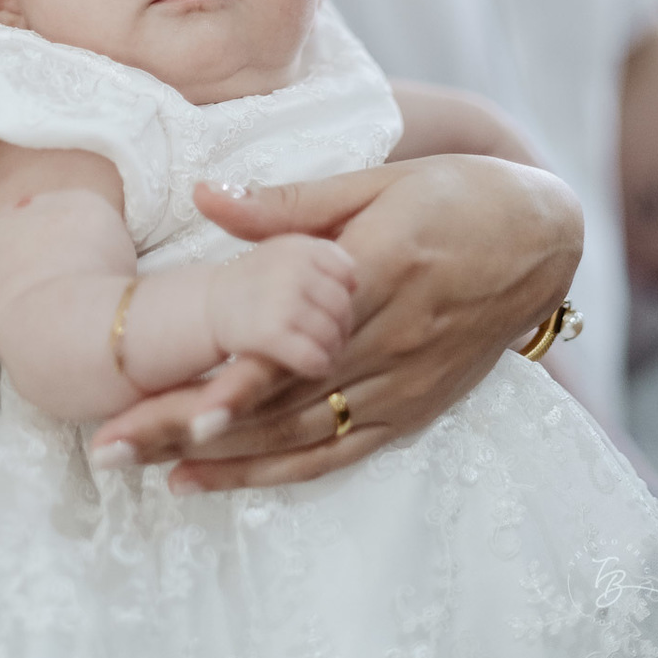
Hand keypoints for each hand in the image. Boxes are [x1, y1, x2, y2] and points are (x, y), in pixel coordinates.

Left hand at [90, 155, 582, 489]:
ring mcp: (402, 385)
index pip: (298, 344)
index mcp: (379, 276)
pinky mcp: (411, 409)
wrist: (541, 236)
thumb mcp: (374, 180)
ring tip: (143, 465)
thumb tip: (204, 194)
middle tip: (116, 444)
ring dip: (221, 458)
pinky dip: (275, 471)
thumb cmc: (454, 194)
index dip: (239, 382)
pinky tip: (214, 477)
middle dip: (193, 426)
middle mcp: (389, 344)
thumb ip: (287, 202)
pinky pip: (337, 452)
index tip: (177, 407)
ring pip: (301, 436)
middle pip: (281, 401)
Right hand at [207, 234, 356, 379]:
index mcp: (298, 245)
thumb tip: (353, 280)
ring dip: (331, 349)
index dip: (346, 293)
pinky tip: (313, 365)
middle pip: (342, 306)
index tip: (333, 303)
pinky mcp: (268, 333)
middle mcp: (290, 267)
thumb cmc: (260, 279)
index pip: (346, 272)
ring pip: (332, 335)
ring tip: (321, 349)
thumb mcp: (288, 250)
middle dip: (341, 326)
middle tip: (331, 334)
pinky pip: (313, 357)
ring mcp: (280, 299)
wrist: (209, 304)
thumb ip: (321, 252)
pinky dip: (318, 366)